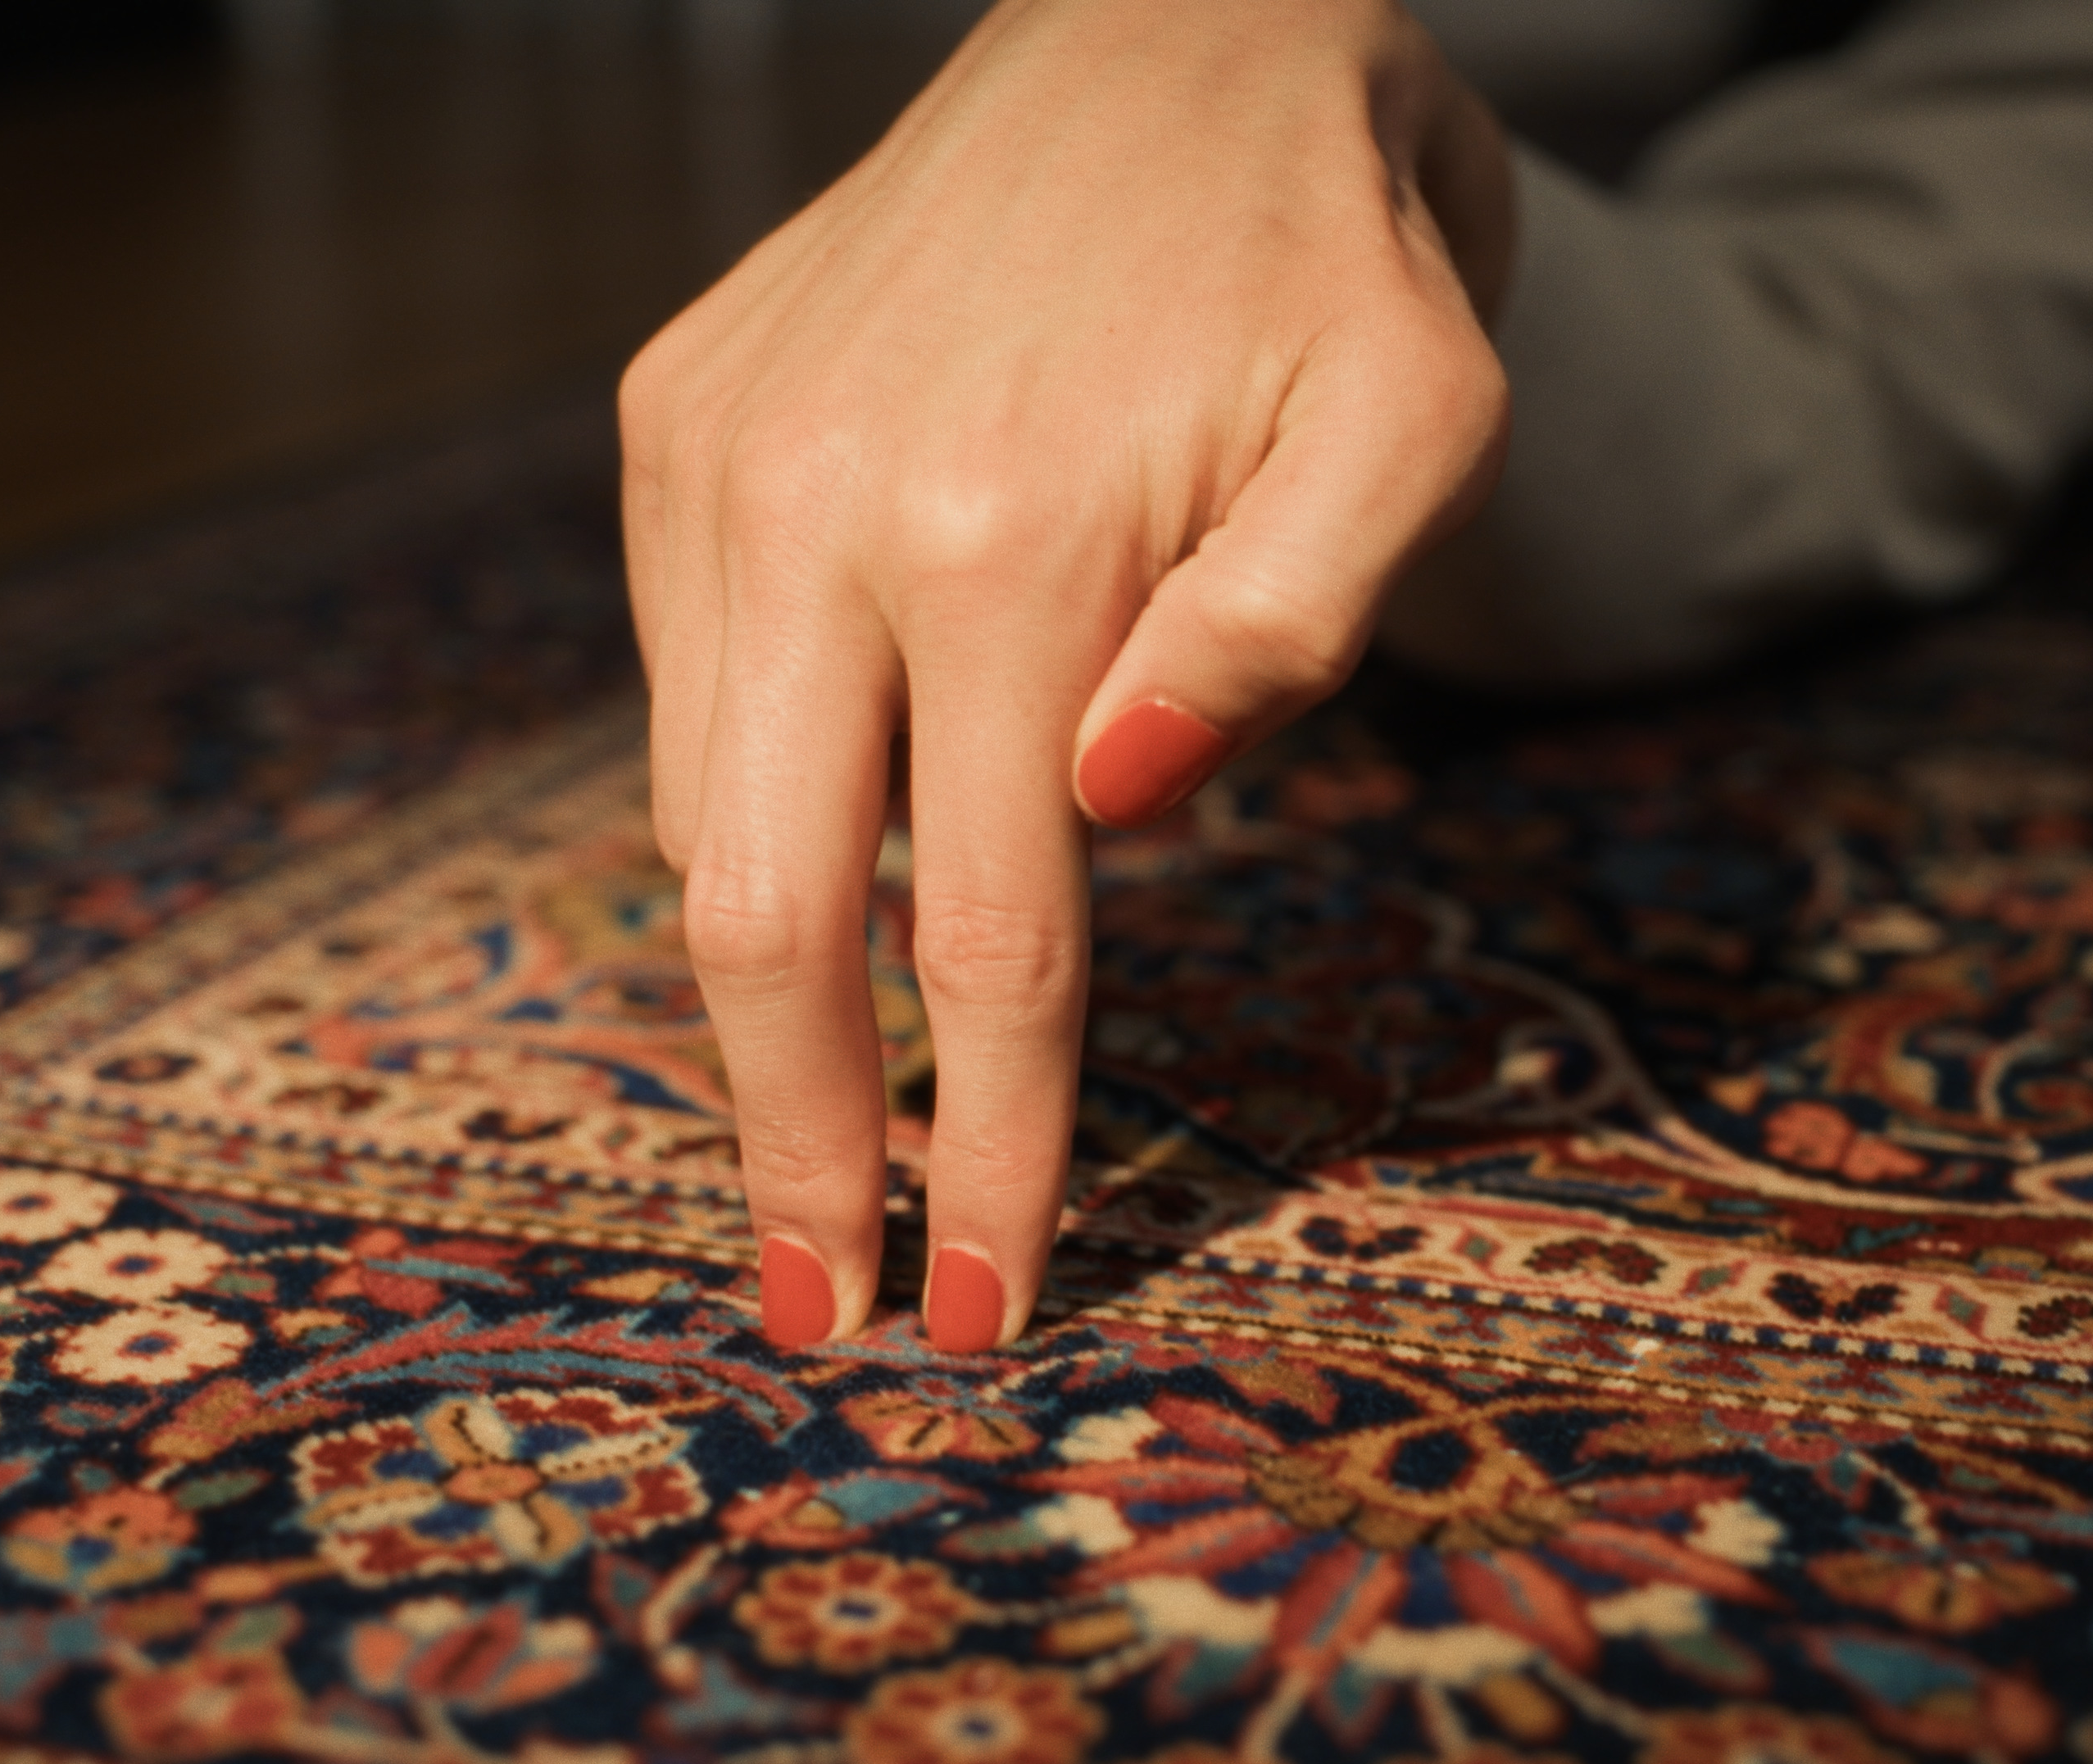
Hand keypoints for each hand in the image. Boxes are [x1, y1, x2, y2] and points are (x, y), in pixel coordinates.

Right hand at [620, 0, 1511, 1349]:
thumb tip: (1113, 808)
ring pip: (691, 809)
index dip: (988, 1144)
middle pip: (756, 914)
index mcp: (1005, 529)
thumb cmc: (1338, 245)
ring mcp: (714, 447)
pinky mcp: (674, 409)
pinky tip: (820, 873)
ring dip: (763, 993)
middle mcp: (810, 495)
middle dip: (795, 1141)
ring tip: (826, 1126)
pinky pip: (682, 682)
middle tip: (819, 1306)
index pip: (985, 932)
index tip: (972, 1305)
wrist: (1182, 16)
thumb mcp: (1418, 419)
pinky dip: (741, 814)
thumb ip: (1284, 624)